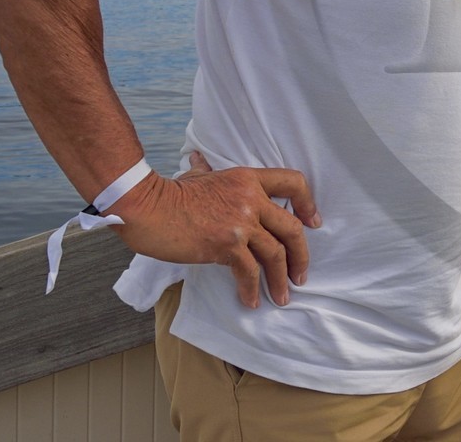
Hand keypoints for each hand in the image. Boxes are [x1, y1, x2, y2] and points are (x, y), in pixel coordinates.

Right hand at [109, 152, 320, 308]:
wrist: (147, 207)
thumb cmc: (168, 192)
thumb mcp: (197, 174)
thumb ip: (207, 170)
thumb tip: (199, 158)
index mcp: (249, 179)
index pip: (293, 183)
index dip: (308, 204)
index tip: (313, 223)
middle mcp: (251, 199)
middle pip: (292, 228)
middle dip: (301, 255)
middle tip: (300, 275)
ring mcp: (241, 222)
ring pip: (275, 254)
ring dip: (280, 280)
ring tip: (282, 296)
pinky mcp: (227, 244)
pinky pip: (249, 271)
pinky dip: (252, 289)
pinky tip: (251, 300)